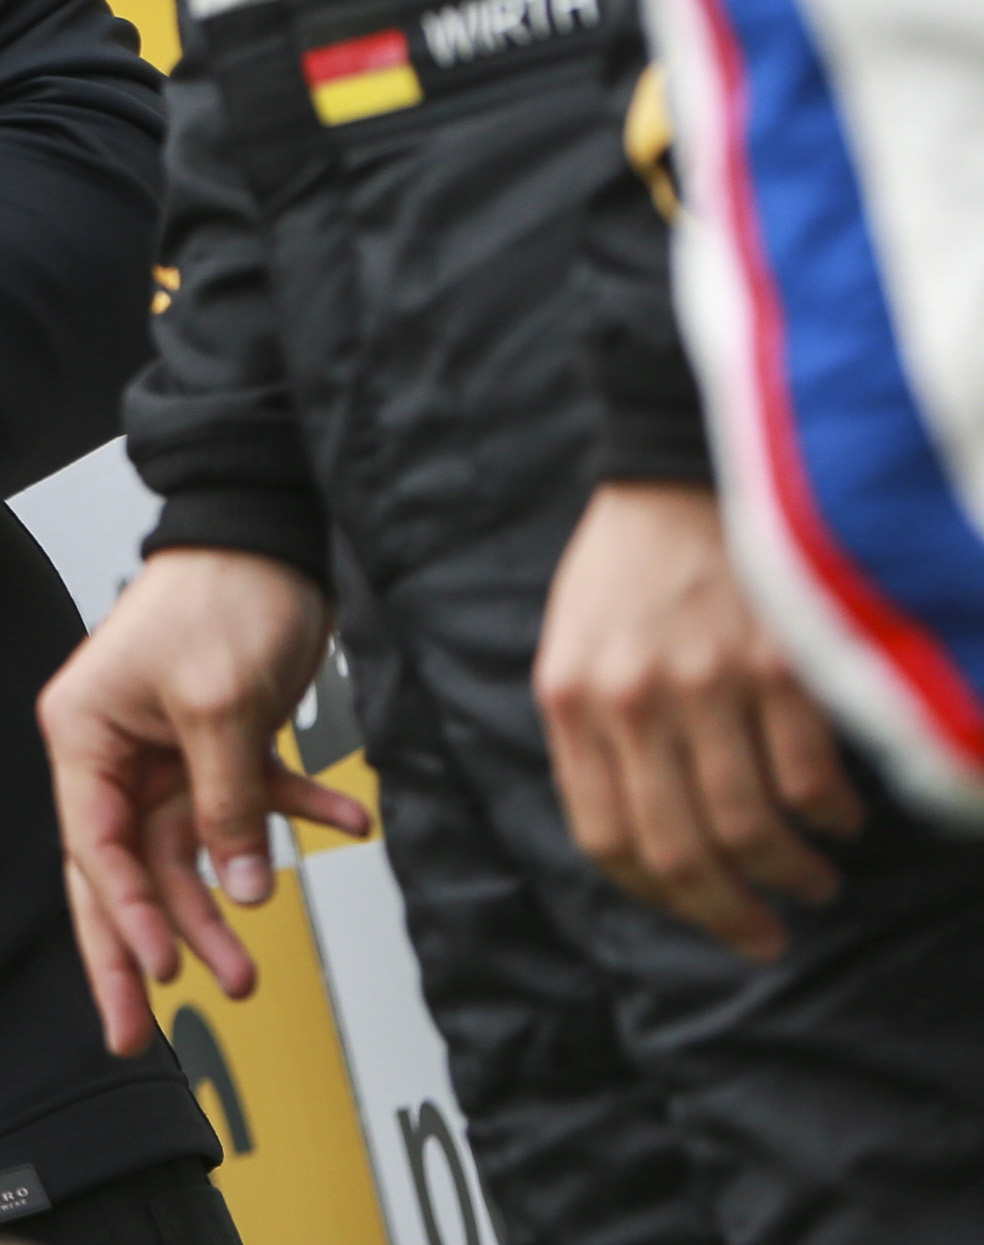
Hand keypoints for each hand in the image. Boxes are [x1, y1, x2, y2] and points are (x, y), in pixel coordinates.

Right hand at [35, 548, 372, 1055]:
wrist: (270, 531)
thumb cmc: (221, 594)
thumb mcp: (218, 705)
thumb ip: (225, 802)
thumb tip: (237, 888)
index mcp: (84, 732)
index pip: (94, 846)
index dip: (126, 917)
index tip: (158, 974)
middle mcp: (114, 748)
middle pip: (119, 870)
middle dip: (139, 949)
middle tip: (143, 1030)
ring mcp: (165, 749)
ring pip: (186, 852)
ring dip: (224, 902)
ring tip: (255, 962)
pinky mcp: (217, 742)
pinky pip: (247, 803)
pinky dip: (293, 818)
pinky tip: (343, 824)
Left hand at [538, 479, 862, 958]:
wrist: (677, 474)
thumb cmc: (626, 571)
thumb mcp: (573, 649)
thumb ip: (593, 736)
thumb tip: (639, 843)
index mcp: (571, 701)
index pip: (606, 838)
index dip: (658, 895)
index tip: (697, 915)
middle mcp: (631, 699)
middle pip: (680, 849)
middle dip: (728, 914)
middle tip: (764, 936)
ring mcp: (706, 682)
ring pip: (751, 827)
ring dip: (790, 875)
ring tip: (811, 883)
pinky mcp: (776, 663)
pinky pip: (808, 776)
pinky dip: (830, 815)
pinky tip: (838, 819)